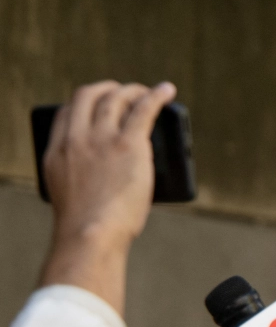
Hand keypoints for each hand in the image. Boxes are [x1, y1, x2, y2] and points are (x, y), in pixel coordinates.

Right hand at [37, 80, 172, 309]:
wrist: (91, 237)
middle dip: (106, 89)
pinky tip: (168, 91)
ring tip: (147, 93)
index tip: (96, 106)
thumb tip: (110, 166)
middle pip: (88, 96)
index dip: (83, 105)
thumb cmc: (86, 227)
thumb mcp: (69, 193)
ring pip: (117, 98)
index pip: (65, 114)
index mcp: (56, 153)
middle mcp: (76, 140)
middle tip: (122, 93)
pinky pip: (144, 108)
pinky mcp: (129, 144)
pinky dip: (157, 96)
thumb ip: (82, 172)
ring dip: (134, 91)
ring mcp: (101, 139)